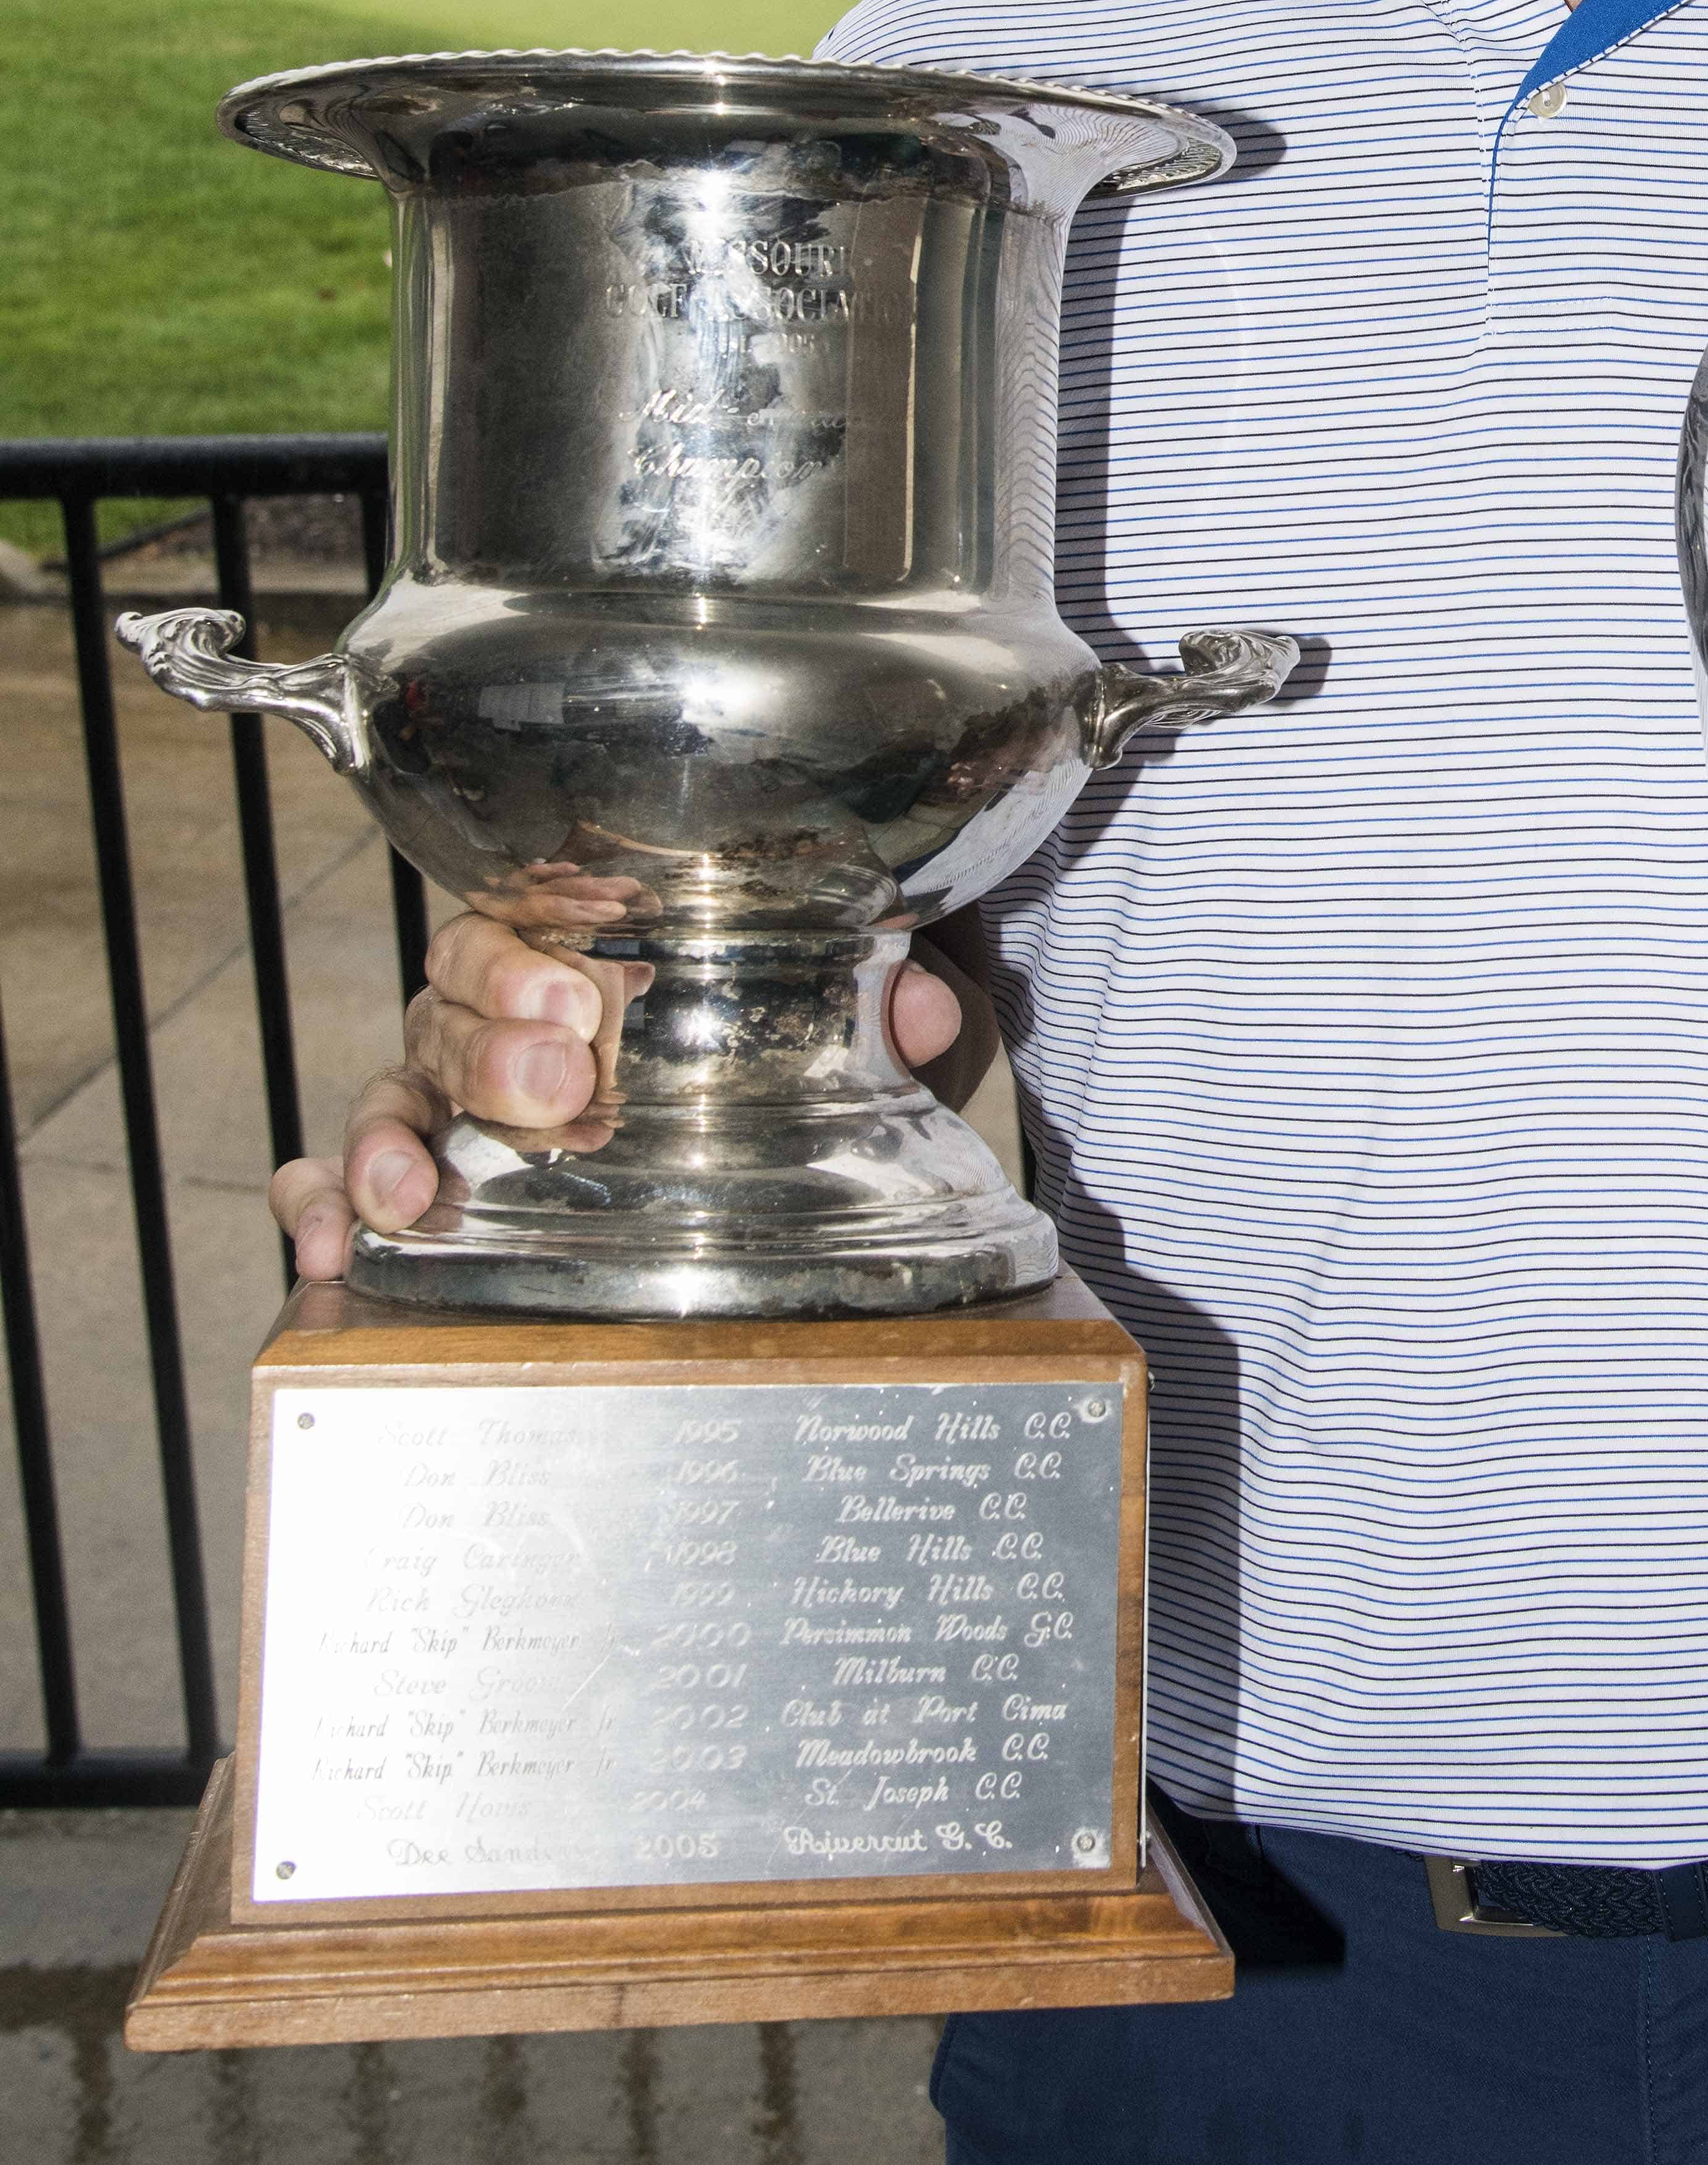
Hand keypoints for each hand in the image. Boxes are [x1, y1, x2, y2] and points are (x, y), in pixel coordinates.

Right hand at [269, 916, 973, 1279]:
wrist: (765, 1136)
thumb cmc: (772, 1050)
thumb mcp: (844, 1028)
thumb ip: (891, 1008)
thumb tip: (926, 1009)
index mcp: (587, 956)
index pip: (518, 924)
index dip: (529, 956)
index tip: (571, 997)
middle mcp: (507, 1022)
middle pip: (452, 1006)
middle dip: (488, 1045)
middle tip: (553, 1084)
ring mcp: (458, 1105)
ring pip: (394, 1091)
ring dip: (388, 1137)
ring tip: (407, 1193)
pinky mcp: (434, 1182)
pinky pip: (347, 1178)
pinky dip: (324, 1200)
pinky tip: (328, 1240)